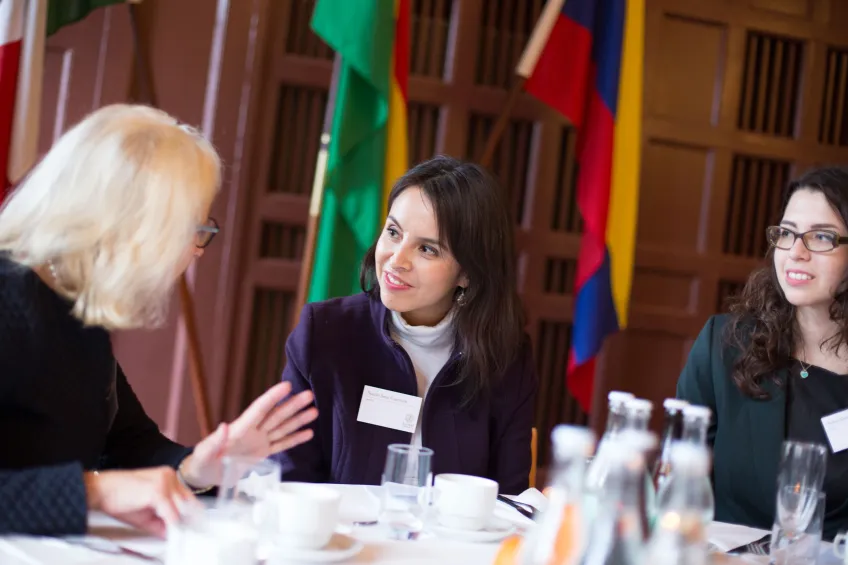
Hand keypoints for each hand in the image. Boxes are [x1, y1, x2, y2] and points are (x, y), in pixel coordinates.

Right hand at [84, 467, 194, 537]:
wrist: (100, 490)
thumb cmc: (118, 499)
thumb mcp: (145, 513)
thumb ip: (162, 522)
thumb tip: (174, 533)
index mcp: (168, 477)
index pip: (188, 497)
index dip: (192, 514)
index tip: (196, 528)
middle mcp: (169, 476)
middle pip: (188, 503)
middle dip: (189, 521)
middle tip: (192, 536)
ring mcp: (164, 482)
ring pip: (181, 509)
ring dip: (180, 525)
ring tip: (181, 537)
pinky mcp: (157, 491)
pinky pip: (171, 514)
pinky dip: (172, 526)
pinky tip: (172, 534)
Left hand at [180, 382, 317, 487]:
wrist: (202, 475)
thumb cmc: (200, 462)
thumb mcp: (203, 453)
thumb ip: (214, 441)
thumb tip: (224, 425)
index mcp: (240, 429)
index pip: (259, 409)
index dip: (273, 397)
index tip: (287, 386)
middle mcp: (252, 432)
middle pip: (276, 415)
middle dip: (292, 405)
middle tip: (309, 395)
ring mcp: (258, 442)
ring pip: (282, 428)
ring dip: (298, 420)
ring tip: (314, 411)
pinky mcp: (262, 454)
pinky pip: (281, 444)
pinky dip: (294, 439)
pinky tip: (308, 432)